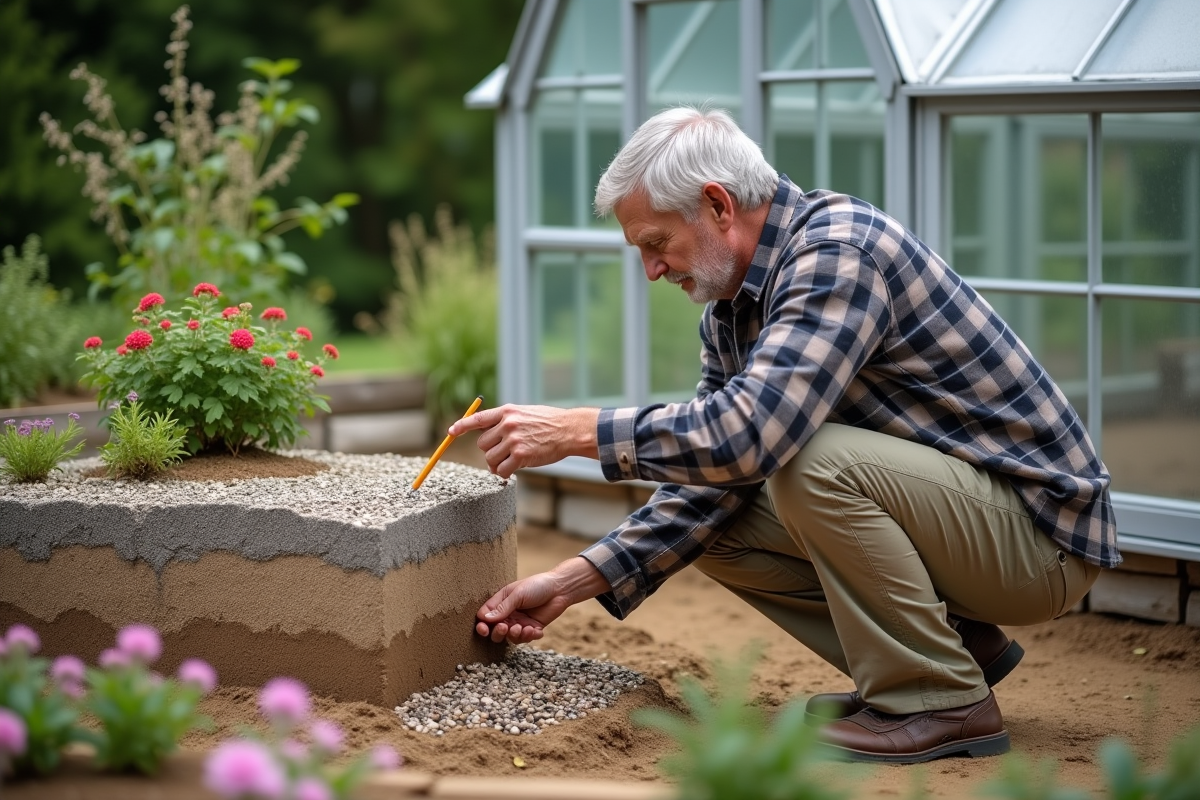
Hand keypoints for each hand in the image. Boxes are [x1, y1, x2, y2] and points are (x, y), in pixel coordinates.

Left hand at [449, 404, 599, 478]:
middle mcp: (507, 424)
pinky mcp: (520, 456)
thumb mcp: (525, 413)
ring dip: (498, 463)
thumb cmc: (549, 423)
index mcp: (507, 411)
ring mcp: (513, 440)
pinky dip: (505, 473)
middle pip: (482, 444)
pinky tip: (514, 469)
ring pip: (490, 459)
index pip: (477, 418)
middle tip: (506, 451)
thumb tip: (487, 433)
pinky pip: (502, 470)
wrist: (568, 431)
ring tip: (512, 460)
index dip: (462, 426)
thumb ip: (506, 420)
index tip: (451, 432)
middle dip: (491, 450)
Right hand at [475, 557, 610, 643]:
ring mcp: (520, 622)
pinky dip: (528, 637)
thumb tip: (484, 618)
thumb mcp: (518, 594)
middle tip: (505, 627)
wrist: (560, 589)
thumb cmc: (537, 585)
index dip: (482, 624)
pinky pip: (525, 639)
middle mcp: (509, 614)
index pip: (485, 616)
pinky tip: (535, 630)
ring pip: (510, 637)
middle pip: (495, 631)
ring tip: (524, 627)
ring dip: (515, 635)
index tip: (483, 629)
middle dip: (498, 632)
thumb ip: (502, 607)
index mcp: (501, 602)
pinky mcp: (532, 629)